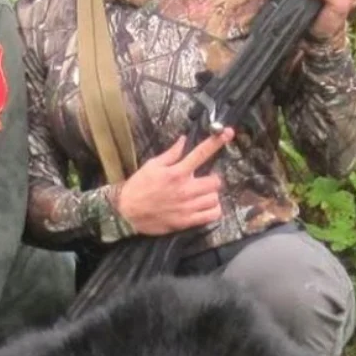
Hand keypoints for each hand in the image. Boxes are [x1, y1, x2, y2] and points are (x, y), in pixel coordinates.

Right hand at [115, 128, 234, 235]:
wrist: (127, 212)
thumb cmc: (138, 187)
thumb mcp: (151, 165)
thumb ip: (170, 154)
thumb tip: (183, 140)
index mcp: (177, 172)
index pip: (201, 153)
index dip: (216, 142)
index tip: (228, 133)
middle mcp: (185, 189)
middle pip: (215, 181)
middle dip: (212, 179)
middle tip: (203, 181)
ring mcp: (188, 206)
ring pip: (215, 198)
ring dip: (211, 195)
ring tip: (201, 195)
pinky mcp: (187, 221)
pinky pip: (212, 215)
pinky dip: (213, 210)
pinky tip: (205, 206)